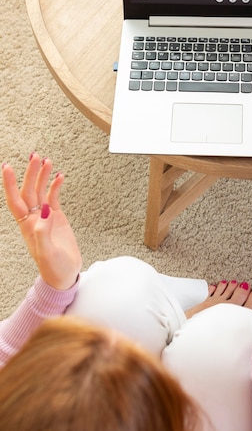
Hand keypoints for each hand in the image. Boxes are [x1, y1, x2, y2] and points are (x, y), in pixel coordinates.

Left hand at [2, 153, 81, 289]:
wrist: (65, 276)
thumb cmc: (54, 268)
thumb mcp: (47, 253)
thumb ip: (43, 232)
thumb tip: (45, 210)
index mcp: (27, 226)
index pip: (15, 200)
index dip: (10, 184)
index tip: (7, 167)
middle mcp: (34, 218)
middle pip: (29, 191)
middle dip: (30, 173)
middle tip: (35, 156)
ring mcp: (45, 217)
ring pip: (40, 191)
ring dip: (42, 176)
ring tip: (46, 161)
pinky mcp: (57, 218)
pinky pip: (54, 197)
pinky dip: (55, 186)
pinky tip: (59, 176)